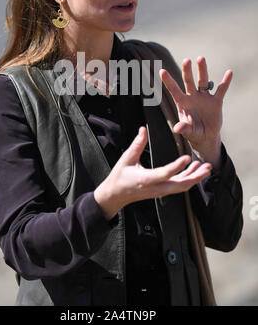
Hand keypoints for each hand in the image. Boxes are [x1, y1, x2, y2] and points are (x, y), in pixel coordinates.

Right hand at [94, 126, 210, 219]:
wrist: (116, 195)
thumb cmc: (120, 177)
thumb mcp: (126, 159)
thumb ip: (137, 144)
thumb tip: (143, 129)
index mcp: (146, 179)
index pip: (165, 173)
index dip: (177, 166)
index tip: (187, 157)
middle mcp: (156, 187)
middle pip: (180, 185)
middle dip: (196, 177)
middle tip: (207, 167)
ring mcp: (160, 191)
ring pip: (182, 186)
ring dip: (195, 177)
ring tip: (206, 168)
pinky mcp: (161, 191)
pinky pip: (178, 186)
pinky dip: (187, 178)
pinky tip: (193, 169)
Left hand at [159, 57, 232, 164]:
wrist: (205, 136)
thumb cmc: (193, 132)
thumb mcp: (188, 131)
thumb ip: (184, 128)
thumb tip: (177, 129)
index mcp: (183, 103)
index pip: (174, 90)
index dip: (168, 81)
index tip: (161, 71)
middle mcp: (192, 97)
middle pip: (188, 81)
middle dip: (187, 71)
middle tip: (186, 60)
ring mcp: (204, 98)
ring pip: (203, 81)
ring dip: (202, 70)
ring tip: (201, 58)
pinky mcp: (216, 102)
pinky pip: (221, 90)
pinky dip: (225, 82)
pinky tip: (229, 73)